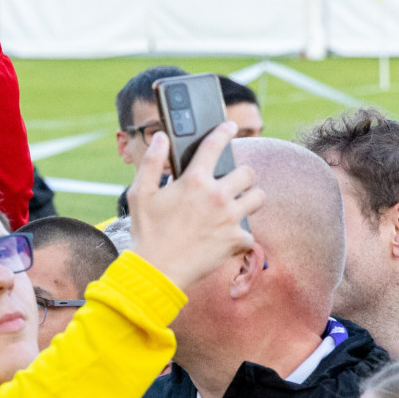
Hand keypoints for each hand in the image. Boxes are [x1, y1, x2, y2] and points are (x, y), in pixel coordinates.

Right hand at [128, 122, 263, 289]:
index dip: (224, 131)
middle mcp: (217, 195)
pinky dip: (240, 235)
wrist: (157, 271)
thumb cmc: (147, 232)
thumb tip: (162, 138)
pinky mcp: (236, 240)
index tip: (230, 127)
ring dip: (250, 199)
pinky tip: (227, 237)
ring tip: (237, 204)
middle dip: (241, 175)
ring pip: (258, 198)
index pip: (215, 145)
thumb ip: (151, 162)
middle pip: (248, 173)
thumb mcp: (140, 193)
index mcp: (194, 180)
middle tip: (231, 182)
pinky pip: (249, 233)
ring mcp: (230, 218)